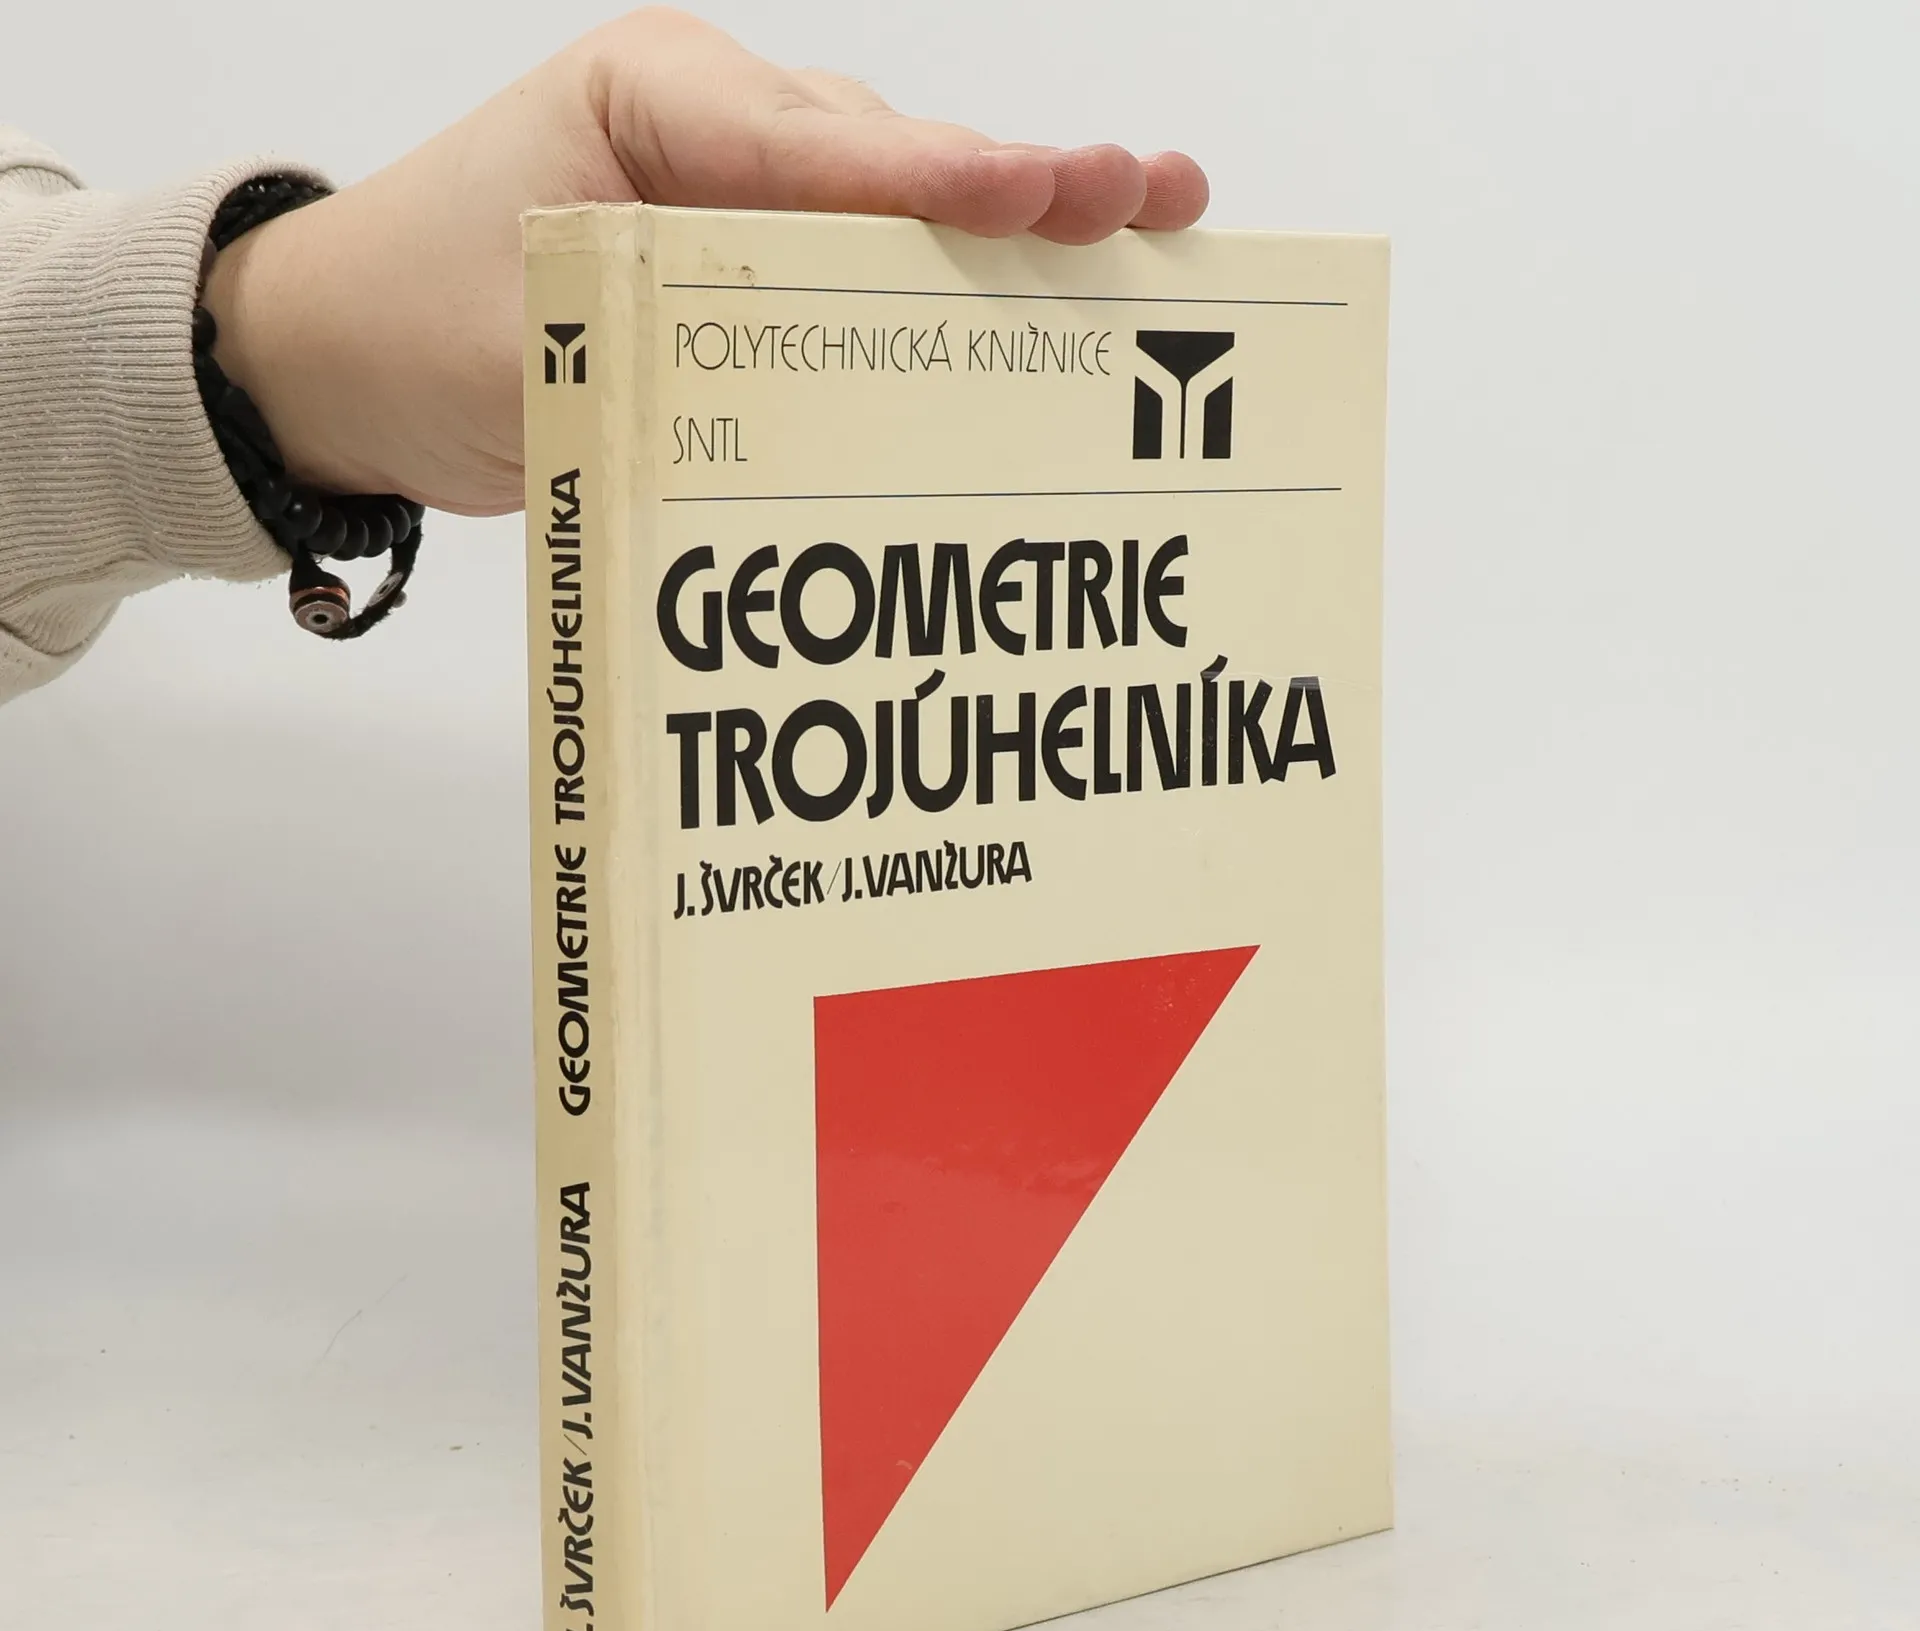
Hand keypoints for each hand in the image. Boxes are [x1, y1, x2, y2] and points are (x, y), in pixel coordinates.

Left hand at [201, 7, 1209, 517]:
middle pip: (887, 155)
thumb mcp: (537, 360)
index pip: (822, 146)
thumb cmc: (409, 332)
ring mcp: (730, 181)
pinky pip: (858, 253)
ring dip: (1001, 231)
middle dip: (1021, 185)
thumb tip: (832, 438)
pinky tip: (1036, 291)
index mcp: (651, 105)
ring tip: (1138, 236)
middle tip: (1153, 195)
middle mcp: (708, 123)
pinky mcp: (739, 248)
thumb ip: (680, 369)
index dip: (949, 182)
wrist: (330, 356)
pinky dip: (938, 280)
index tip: (1061, 198)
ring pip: (890, 199)